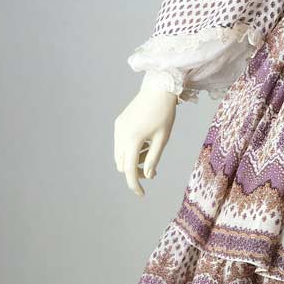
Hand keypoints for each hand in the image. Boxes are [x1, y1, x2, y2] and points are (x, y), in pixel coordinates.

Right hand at [114, 82, 178, 196]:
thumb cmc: (164, 114)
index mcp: (132, 139)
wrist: (158, 90)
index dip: (134, 184)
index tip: (141, 194)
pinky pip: (121, 143)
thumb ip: (153, 158)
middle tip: (152, 169)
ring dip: (132, 160)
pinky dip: (130, 149)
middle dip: (134, 171)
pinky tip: (144, 142)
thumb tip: (147, 176)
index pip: (129, 169)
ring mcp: (118, 128)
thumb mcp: (162, 139)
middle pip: (122, 164)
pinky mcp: (119, 123)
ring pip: (120, 154)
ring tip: (150, 153)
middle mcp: (121, 134)